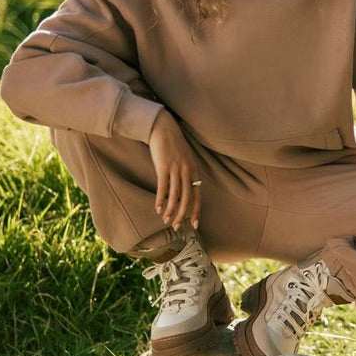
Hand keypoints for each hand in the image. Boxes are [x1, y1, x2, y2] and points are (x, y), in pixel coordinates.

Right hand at [148, 110, 201, 230]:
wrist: (162, 128)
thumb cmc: (172, 144)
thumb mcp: (185, 158)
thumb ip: (186, 173)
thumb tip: (185, 190)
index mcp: (194, 170)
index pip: (197, 195)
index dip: (196, 211)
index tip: (194, 225)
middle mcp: (187, 171)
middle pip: (187, 198)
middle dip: (182, 215)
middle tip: (177, 227)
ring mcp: (175, 169)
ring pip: (175, 196)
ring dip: (171, 210)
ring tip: (166, 221)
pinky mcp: (163, 166)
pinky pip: (163, 187)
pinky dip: (160, 199)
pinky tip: (158, 208)